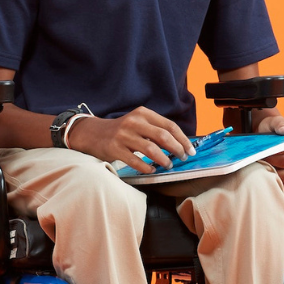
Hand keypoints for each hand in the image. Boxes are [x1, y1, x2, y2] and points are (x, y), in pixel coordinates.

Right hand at [65, 106, 193, 173]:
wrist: (92, 133)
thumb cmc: (121, 131)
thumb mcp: (138, 122)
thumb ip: (155, 129)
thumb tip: (180, 144)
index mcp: (142, 113)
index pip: (169, 126)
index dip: (183, 139)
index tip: (190, 150)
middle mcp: (133, 122)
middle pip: (163, 137)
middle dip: (177, 149)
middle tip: (182, 158)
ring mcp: (123, 135)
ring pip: (151, 150)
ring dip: (164, 160)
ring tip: (168, 164)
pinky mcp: (114, 148)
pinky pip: (136, 161)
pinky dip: (147, 167)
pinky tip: (151, 170)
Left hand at [256, 108, 283, 190]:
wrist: (271, 137)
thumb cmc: (272, 129)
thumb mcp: (273, 123)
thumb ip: (279, 124)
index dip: (273, 155)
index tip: (262, 154)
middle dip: (271, 164)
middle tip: (259, 161)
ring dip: (272, 174)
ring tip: (262, 166)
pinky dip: (275, 182)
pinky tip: (267, 175)